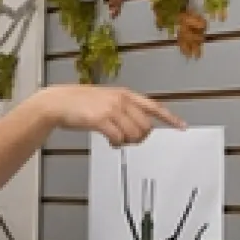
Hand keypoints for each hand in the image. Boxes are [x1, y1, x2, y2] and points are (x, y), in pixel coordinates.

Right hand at [27, 85, 184, 146]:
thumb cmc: (80, 103)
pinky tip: (110, 142)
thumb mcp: (106, 99)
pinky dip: (117, 144)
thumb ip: (123, 109)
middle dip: (140, 137)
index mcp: (126, 94)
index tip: (182, 126)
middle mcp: (122, 100)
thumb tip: (138, 128)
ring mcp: (111, 109)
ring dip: (128, 142)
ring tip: (117, 139)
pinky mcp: (100, 120)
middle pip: (146, 127)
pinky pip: (118, 138)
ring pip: (134, 134)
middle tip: (129, 139)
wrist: (57, 102)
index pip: (154, 106)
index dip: (169, 118)